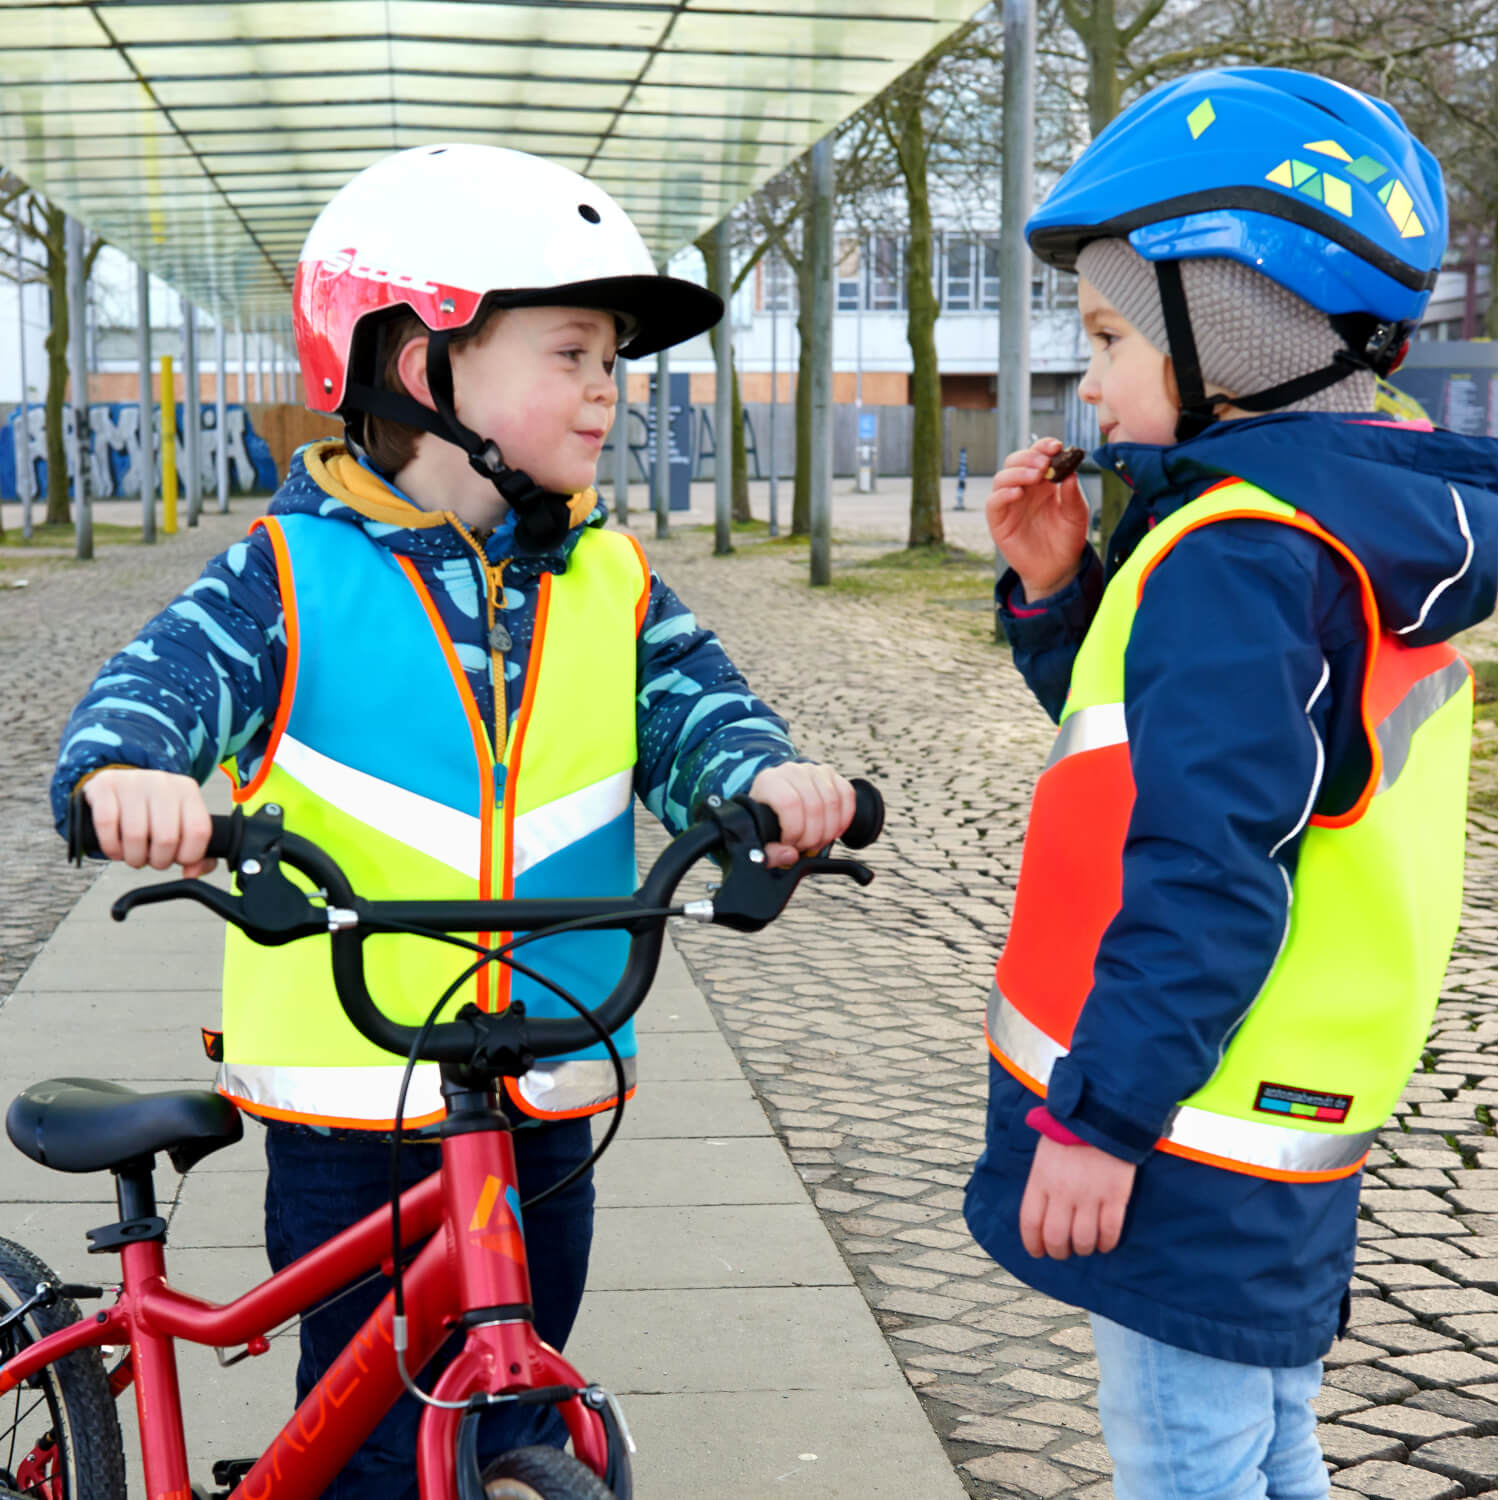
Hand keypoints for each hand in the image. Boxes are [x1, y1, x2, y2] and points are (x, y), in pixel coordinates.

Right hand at [81, 769, 215, 876]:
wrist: (118, 785)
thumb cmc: (152, 812)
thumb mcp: (180, 824)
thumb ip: (197, 852)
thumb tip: (193, 872)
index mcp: (187, 790)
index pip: (198, 830)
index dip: (188, 855)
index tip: (178, 859)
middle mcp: (162, 783)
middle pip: (167, 838)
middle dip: (159, 860)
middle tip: (152, 859)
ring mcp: (132, 781)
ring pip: (135, 835)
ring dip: (134, 857)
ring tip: (134, 855)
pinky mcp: (104, 785)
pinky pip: (107, 825)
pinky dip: (111, 847)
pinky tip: (116, 849)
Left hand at [747, 763, 855, 868]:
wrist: (775, 802)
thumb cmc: (767, 820)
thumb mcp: (760, 838)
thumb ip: (768, 853)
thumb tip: (790, 855)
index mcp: (768, 781)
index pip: (789, 803)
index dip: (794, 830)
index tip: (789, 843)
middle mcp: (792, 771)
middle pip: (814, 806)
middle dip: (813, 836)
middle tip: (804, 847)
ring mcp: (813, 770)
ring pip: (833, 802)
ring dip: (828, 831)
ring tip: (816, 841)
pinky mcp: (831, 775)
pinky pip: (847, 795)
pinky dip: (844, 819)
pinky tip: (832, 831)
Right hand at [986, 437, 1089, 600]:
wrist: (1059, 568)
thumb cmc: (1068, 538)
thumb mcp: (1077, 514)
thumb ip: (1073, 494)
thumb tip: (1070, 472)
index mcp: (1043, 481)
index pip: (1038, 454)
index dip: (1043, 446)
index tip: (1056, 446)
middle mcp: (1024, 488)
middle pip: (1016, 460)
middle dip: (1029, 457)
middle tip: (1044, 462)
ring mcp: (1009, 503)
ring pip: (1002, 477)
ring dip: (1017, 472)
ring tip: (1036, 476)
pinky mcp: (999, 521)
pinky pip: (994, 502)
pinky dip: (1003, 494)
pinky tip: (1018, 493)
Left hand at [1018, 1134, 1136, 1259]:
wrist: (1102, 1114)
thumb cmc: (1069, 1131)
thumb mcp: (1044, 1153)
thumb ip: (1040, 1181)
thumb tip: (1038, 1209)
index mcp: (1040, 1180)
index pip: (1030, 1223)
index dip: (1033, 1244)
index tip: (1037, 1252)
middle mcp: (1062, 1192)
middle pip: (1056, 1238)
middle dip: (1058, 1251)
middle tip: (1063, 1252)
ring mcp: (1090, 1195)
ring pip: (1083, 1240)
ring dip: (1083, 1249)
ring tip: (1084, 1246)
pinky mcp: (1115, 1196)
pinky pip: (1110, 1232)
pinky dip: (1106, 1243)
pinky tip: (1105, 1243)